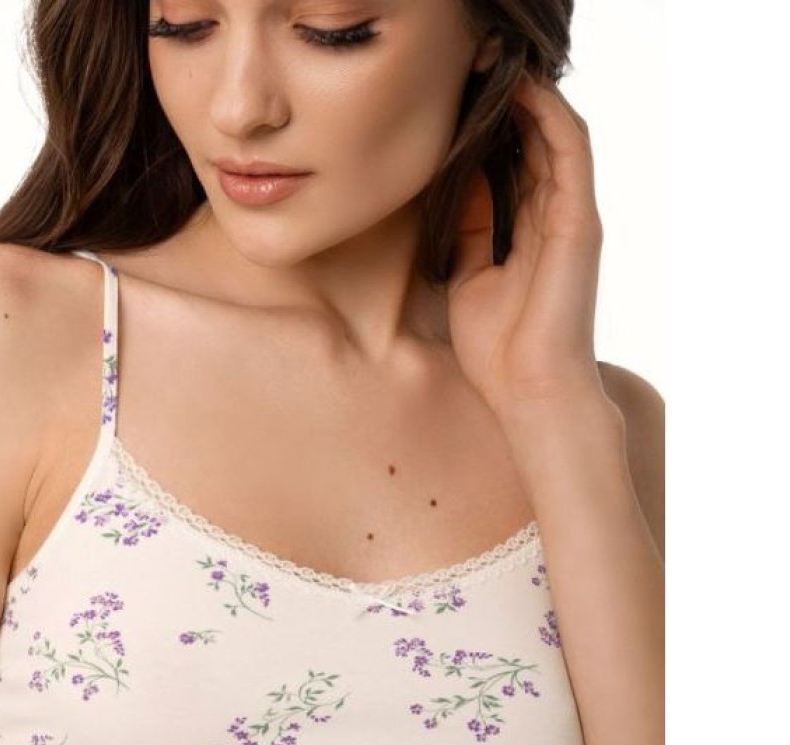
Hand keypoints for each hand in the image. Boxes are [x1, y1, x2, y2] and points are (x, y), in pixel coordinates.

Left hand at [445, 71, 605, 415]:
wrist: (527, 390)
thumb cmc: (497, 347)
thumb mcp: (468, 277)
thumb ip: (467, 230)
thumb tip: (454, 185)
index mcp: (527, 232)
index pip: (511, 165)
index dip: (488, 130)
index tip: (455, 102)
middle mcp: (553, 219)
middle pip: (532, 143)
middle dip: (505, 105)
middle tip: (473, 71)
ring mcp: (569, 217)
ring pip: (554, 137)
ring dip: (528, 98)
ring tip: (495, 65)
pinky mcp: (579, 222)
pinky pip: (569, 152)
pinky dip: (548, 116)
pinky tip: (523, 89)